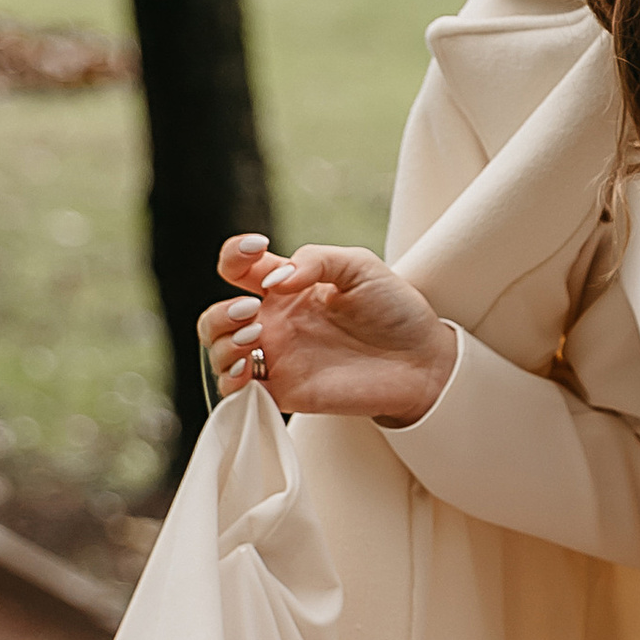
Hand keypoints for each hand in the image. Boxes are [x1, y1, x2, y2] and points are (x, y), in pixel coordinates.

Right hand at [199, 234, 458, 426]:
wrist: (423, 360)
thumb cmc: (395, 309)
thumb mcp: (360, 266)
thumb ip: (317, 260)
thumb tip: (276, 280)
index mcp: (287, 287)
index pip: (238, 267)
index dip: (235, 254)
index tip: (259, 247)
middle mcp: (275, 322)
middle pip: (217, 317)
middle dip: (222, 312)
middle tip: (253, 311)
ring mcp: (277, 358)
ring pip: (218, 353)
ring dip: (222, 343)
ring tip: (257, 337)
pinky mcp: (284, 391)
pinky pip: (236, 392)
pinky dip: (229, 380)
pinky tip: (249, 368)